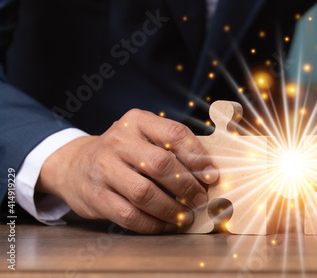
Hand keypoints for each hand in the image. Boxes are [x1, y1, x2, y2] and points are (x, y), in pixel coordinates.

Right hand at [36, 109, 217, 233]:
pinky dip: (153, 224)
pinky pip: (130, 215)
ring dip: (172, 209)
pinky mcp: (95, 196)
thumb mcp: (143, 136)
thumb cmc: (124, 152)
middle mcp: (118, 140)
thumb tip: (209, 172)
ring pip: (145, 193)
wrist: (74, 165)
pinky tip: (166, 225)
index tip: (212, 175)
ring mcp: (103, 168)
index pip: (174, 133)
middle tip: (201, 199)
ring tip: (187, 216)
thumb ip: (172, 147)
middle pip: (161, 164)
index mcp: (137, 121)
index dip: (198, 156)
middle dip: (187, 186)